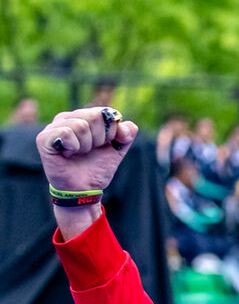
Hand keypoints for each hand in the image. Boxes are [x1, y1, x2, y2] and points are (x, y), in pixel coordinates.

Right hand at [37, 106, 138, 237]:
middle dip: (99, 139)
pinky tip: (67, 154)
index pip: (104, 112)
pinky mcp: (44, 138)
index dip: (110, 132)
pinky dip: (73, 147)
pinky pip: (66, 133)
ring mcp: (53, 127)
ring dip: (85, 146)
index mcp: (83, 116)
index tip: (102, 145)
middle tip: (89, 151)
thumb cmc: (97, 168)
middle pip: (94, 116)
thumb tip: (129, 126)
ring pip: (81, 125)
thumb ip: (126, 135)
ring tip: (78, 154)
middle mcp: (67, 118)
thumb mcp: (116, 150)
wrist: (84, 190)